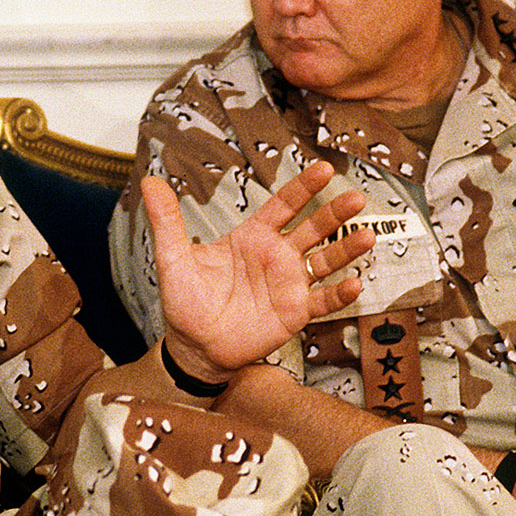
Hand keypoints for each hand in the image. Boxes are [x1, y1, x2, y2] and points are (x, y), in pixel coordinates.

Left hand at [143, 160, 371, 380]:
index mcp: (252, 237)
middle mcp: (277, 256)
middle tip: (356, 199)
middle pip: (313, 228)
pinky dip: (339, 294)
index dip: (304, 187)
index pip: (284, 205)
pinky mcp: (295, 313)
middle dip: (335, 213)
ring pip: (325, 261)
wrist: (193, 346)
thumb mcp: (173, 258)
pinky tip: (353, 285)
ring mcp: (289, 284)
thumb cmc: (186, 301)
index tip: (325, 169)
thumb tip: (150, 183)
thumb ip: (167, 221)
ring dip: (346, 249)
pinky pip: (322, 301)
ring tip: (365, 237)